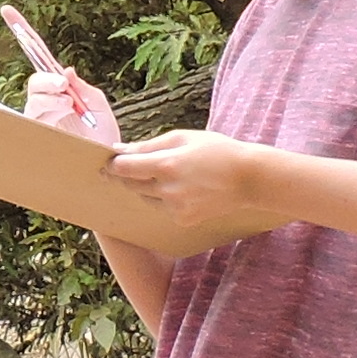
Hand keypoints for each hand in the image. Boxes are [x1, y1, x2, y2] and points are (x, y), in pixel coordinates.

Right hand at [23, 61, 120, 147]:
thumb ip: (83, 88)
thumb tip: (67, 70)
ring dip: (48, 100)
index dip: (49, 74)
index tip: (63, 80)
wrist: (107, 161)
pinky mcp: (39, 139)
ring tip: (69, 105)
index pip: (46, 78)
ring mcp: (42, 123)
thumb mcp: (97, 106)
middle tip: (63, 87)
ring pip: (32, 104)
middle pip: (34, 87)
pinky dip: (42, 119)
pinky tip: (59, 120)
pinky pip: (31, 126)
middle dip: (46, 83)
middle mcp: (47, 108)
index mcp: (60, 96)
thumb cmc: (102, 134)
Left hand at [99, 128, 279, 227]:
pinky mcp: (183, 220)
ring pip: (145, 197)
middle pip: (130, 184)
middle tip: (126, 166)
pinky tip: (182, 188)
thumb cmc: (216, 150)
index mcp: (166, 164)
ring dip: (146, 187)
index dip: (113, 164)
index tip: (108, 161)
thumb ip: (148, 145)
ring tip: (166, 173)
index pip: (124, 167)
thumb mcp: (183, 137)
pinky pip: (162, 208)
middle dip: (126, 175)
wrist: (248, 179)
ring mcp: (175, 208)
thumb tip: (120, 150)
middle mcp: (167, 189)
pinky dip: (163, 199)